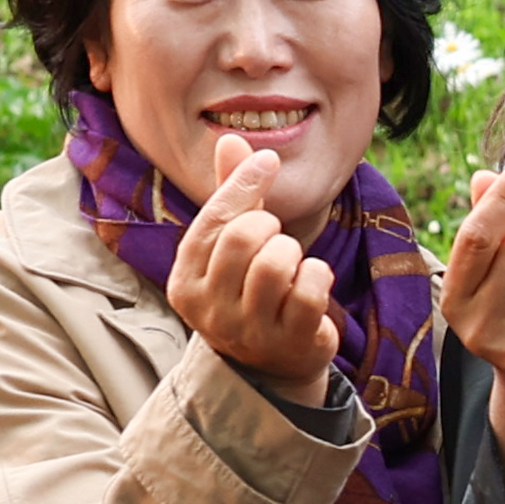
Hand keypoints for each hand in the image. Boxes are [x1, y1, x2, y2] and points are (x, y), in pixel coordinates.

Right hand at [170, 143, 345, 408]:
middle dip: (269, 226)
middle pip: (242, 238)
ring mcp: (248, 330)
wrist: (272, 364)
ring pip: (277, 263)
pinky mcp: (289, 342)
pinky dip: (318, 275)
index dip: (242, 186)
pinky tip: (312, 284)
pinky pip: (310, 290)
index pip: (211, 222)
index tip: (268, 161)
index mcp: (186, 279)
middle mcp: (208, 309)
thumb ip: (232, 196)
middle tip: (276, 237)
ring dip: (294, 251)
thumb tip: (231, 139)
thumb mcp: (232, 246)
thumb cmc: (249, 291)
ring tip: (291, 263)